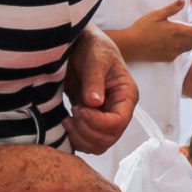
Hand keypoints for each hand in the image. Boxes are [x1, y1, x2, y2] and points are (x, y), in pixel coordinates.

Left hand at [67, 28, 139, 153]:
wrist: (80, 46)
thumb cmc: (92, 46)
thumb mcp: (95, 57)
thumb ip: (95, 79)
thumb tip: (95, 102)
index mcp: (126, 95)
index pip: (118, 122)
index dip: (98, 122)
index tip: (80, 108)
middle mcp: (119, 111)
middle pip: (109, 138)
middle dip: (87, 131)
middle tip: (72, 114)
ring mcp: (105, 118)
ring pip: (98, 145)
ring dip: (80, 138)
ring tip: (67, 119)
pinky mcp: (91, 122)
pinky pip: (86, 142)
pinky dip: (75, 139)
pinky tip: (65, 122)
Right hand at [113, 0, 191, 63]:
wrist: (131, 46)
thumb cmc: (142, 28)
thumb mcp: (156, 14)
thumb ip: (172, 8)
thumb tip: (183, 0)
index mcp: (177, 31)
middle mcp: (179, 43)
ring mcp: (175, 52)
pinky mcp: (170, 57)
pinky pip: (185, 50)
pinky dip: (189, 43)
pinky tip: (184, 38)